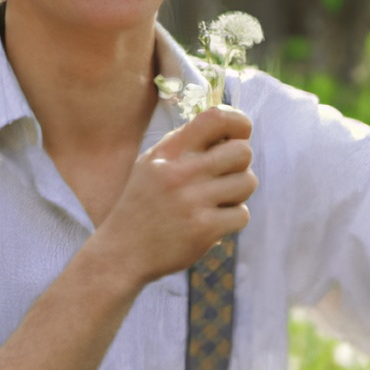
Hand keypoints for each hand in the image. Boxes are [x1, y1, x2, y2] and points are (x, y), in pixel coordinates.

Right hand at [103, 104, 255, 286]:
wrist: (121, 252)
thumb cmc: (142, 205)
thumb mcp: (151, 165)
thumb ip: (185, 146)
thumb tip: (231, 131)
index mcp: (169, 152)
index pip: (215, 118)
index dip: (238, 122)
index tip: (240, 135)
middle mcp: (181, 172)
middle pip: (242, 151)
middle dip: (240, 165)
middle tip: (224, 178)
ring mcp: (193, 201)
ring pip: (247, 182)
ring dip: (237, 194)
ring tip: (216, 202)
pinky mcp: (204, 229)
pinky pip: (242, 214)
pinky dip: (231, 220)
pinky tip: (211, 224)